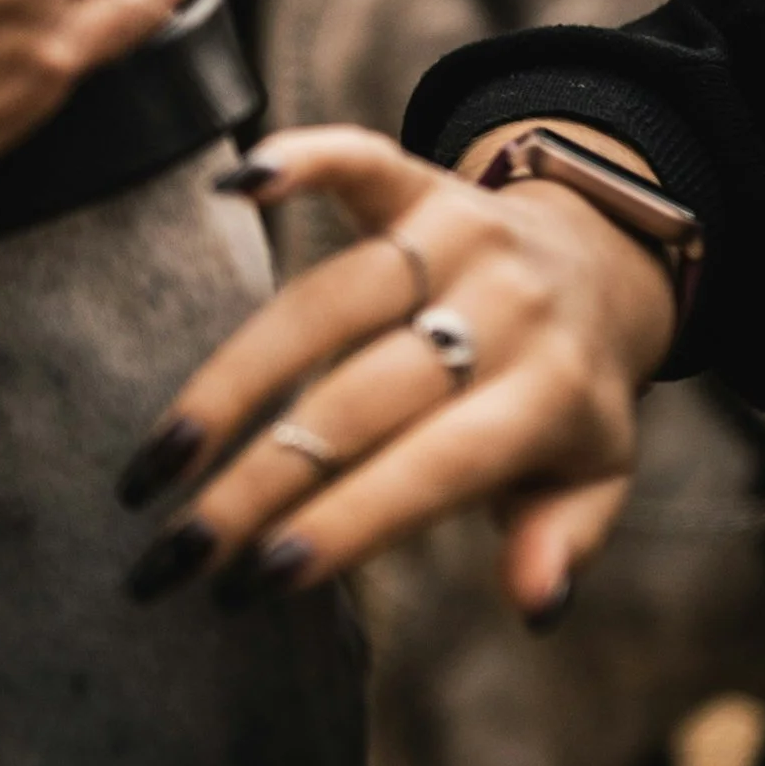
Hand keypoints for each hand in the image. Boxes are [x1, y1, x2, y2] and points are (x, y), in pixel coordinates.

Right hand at [114, 124, 676, 624]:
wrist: (605, 266)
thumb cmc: (571, 399)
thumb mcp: (590, 479)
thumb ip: (563, 539)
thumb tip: (538, 605)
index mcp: (552, 395)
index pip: (435, 465)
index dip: (348, 521)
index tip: (262, 578)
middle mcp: (507, 308)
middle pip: (360, 399)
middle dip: (261, 481)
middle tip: (180, 550)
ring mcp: (461, 235)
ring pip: (325, 305)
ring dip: (231, 382)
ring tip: (159, 460)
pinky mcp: (424, 181)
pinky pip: (360, 160)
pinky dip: (301, 160)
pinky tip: (230, 188)